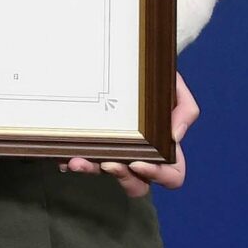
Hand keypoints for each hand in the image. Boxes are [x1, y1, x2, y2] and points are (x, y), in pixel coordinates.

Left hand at [64, 73, 196, 197]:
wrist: (124, 62)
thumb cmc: (154, 81)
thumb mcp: (174, 88)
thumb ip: (185, 110)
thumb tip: (175, 137)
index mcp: (165, 149)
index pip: (171, 177)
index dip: (157, 176)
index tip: (138, 163)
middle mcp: (140, 156)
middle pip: (136, 184)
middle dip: (121, 177)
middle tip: (108, 163)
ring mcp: (113, 151)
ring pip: (103, 174)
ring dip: (90, 170)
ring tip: (75, 160)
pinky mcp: (90, 144)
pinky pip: (80, 158)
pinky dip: (69, 159)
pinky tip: (61, 154)